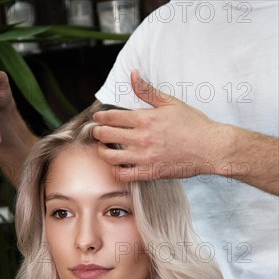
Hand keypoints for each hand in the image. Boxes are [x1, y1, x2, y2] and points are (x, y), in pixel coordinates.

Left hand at [92, 69, 222, 181]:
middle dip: (98, 133)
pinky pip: (123, 175)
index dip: (100, 117)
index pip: (112, 117)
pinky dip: (115, 171)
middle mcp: (141, 138)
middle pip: (106, 135)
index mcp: (145, 118)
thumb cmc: (193, 125)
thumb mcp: (171, 103)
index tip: (97, 118)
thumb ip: (148, 91)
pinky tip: (117, 166)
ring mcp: (144, 157)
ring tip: (104, 149)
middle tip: (96, 133)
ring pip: (110, 156)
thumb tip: (133, 75)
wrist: (210, 148)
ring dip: (102, 152)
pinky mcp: (149, 172)